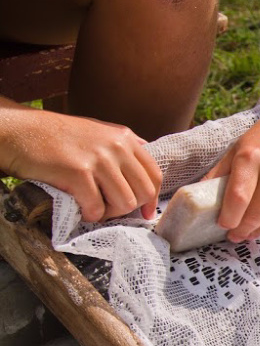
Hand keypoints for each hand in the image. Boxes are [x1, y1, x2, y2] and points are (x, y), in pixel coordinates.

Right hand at [0, 106, 161, 221]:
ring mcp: (99, 159)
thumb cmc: (56, 136)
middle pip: (144, 192)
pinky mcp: (78, 172)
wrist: (18, 131)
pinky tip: (80, 208)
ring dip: (109, 213)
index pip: (154, 174)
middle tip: (111, 210)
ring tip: (94, 208)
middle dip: (130, 208)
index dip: (152, 199)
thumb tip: (145, 172)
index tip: (145, 212)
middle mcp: (116, 146)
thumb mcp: (98, 132)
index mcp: (125, 138)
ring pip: (124, 202)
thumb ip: (123, 149)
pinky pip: (97, 207)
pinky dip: (90, 214)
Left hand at [206, 105, 259, 242]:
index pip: (238, 199)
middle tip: (234, 234)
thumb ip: (220, 173)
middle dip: (242, 231)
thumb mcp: (238, 148)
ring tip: (250, 231)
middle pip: (255, 216)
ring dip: (259, 232)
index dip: (228, 218)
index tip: (223, 225)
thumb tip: (199, 199)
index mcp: (252, 157)